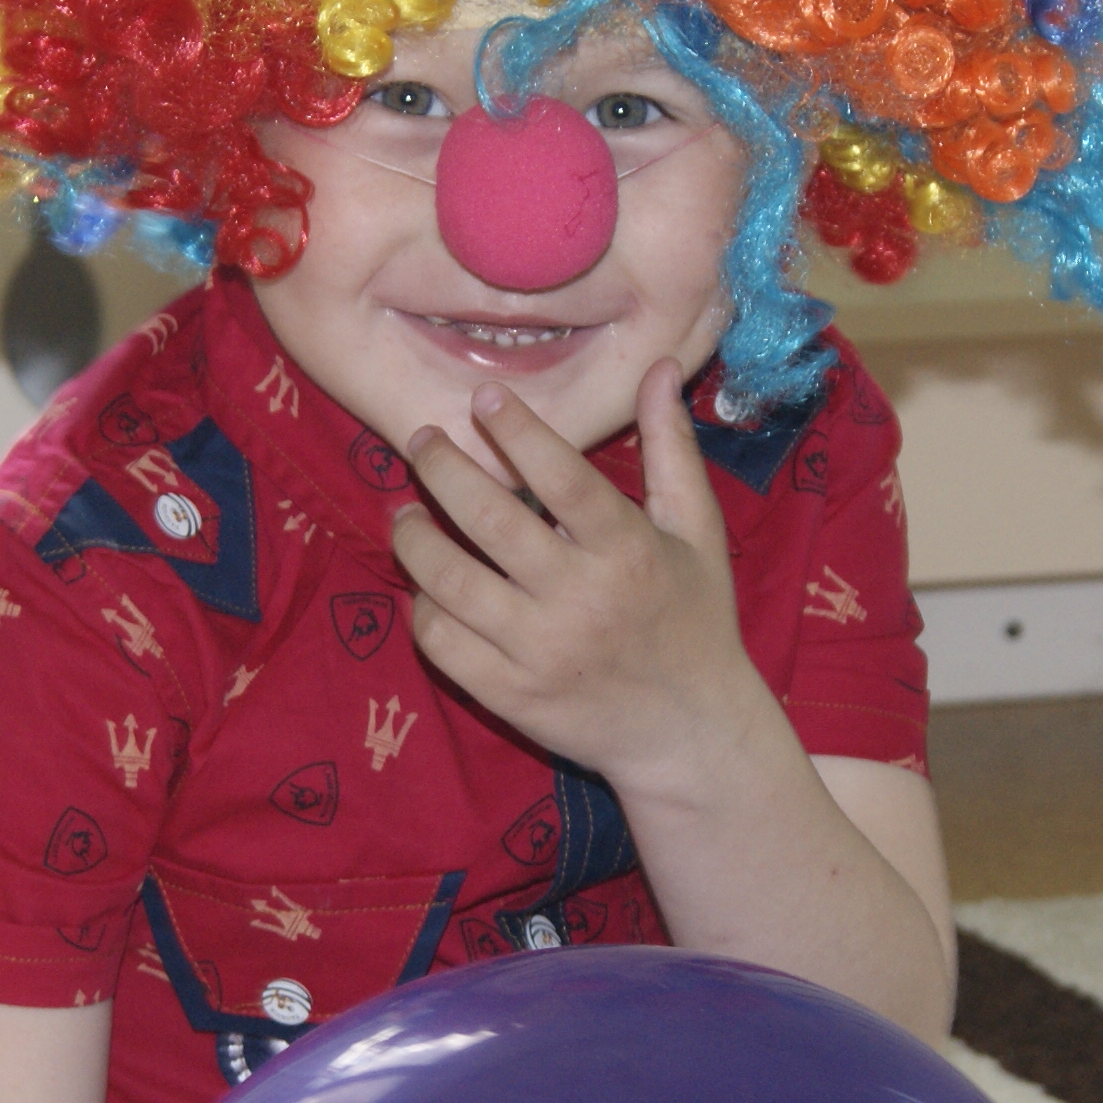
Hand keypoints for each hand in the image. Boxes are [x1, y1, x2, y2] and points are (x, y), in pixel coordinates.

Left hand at [389, 361, 760, 788]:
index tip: (481, 397)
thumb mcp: (697, 532)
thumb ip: (671, 449)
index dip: (517, 431)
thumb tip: (660, 368)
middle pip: (488, 520)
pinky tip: (427, 585)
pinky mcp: (508, 695)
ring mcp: (538, 651)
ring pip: (448, 581)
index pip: (561, 477)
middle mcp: (579, 599)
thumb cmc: (695, 620)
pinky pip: (440, 643)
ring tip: (405, 512)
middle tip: (421, 441)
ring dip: (414, 537)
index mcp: (628, 551)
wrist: (689, 734)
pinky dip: (423, 607)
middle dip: (442, 469)